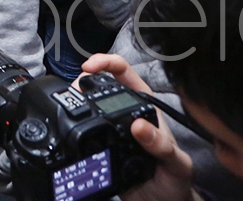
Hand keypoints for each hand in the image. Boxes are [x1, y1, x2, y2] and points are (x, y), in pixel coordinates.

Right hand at [80, 54, 193, 200]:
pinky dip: (72, 121)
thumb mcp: (175, 163)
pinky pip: (82, 127)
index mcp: (145, 107)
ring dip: (75, 99)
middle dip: (83, 79)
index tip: (89, 67)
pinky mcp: (99, 143)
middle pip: (100, 83)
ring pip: (88, 102)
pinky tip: (68, 123)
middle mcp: (126, 113)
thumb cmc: (174, 180)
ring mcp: (111, 127)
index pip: (124, 72)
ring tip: (68, 104)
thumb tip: (139, 126)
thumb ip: (161, 145)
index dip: (106, 62)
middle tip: (74, 90)